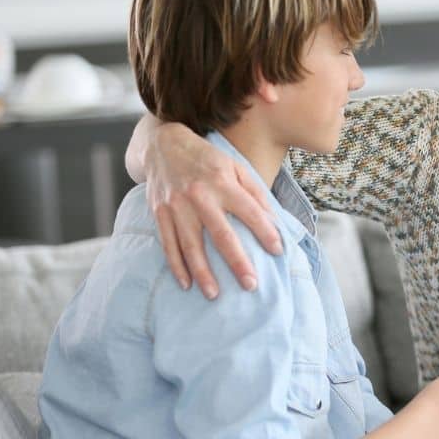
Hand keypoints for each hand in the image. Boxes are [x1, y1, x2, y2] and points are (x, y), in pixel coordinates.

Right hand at [146, 122, 281, 298]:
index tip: (278, 251)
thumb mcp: (236, 166)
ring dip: (203, 272)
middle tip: (251, 285)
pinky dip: (176, 265)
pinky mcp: (160, 213)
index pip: (249, 211)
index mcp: (222, 182)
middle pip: (221, 234)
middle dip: (236, 262)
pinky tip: (186, 284)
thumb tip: (273, 221)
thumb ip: (254, 192)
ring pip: (190, 245)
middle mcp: (199, 195)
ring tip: (214, 295)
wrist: (163, 144)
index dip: (265, 231)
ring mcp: (176, 206)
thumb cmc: (207, 159)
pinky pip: (168, 244)